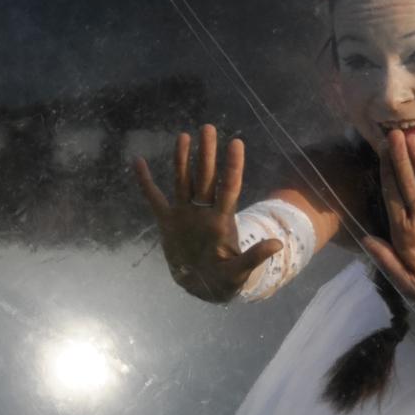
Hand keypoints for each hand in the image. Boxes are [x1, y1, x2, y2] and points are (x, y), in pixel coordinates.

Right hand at [134, 125, 281, 302]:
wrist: (202, 287)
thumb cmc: (224, 280)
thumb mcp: (239, 272)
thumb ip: (254, 258)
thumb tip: (277, 244)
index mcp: (221, 221)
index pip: (229, 188)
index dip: (232, 166)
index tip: (236, 143)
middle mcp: (203, 211)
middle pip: (206, 177)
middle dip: (207, 154)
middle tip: (208, 128)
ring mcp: (185, 214)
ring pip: (183, 181)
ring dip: (182, 159)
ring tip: (184, 136)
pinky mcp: (168, 221)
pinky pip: (154, 198)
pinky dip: (145, 182)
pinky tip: (138, 162)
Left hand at [359, 131, 414, 311]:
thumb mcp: (409, 284)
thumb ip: (388, 261)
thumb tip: (366, 240)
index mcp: (404, 233)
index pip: (392, 197)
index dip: (385, 175)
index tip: (378, 154)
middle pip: (408, 184)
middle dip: (400, 160)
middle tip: (392, 134)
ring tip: (412, 139)